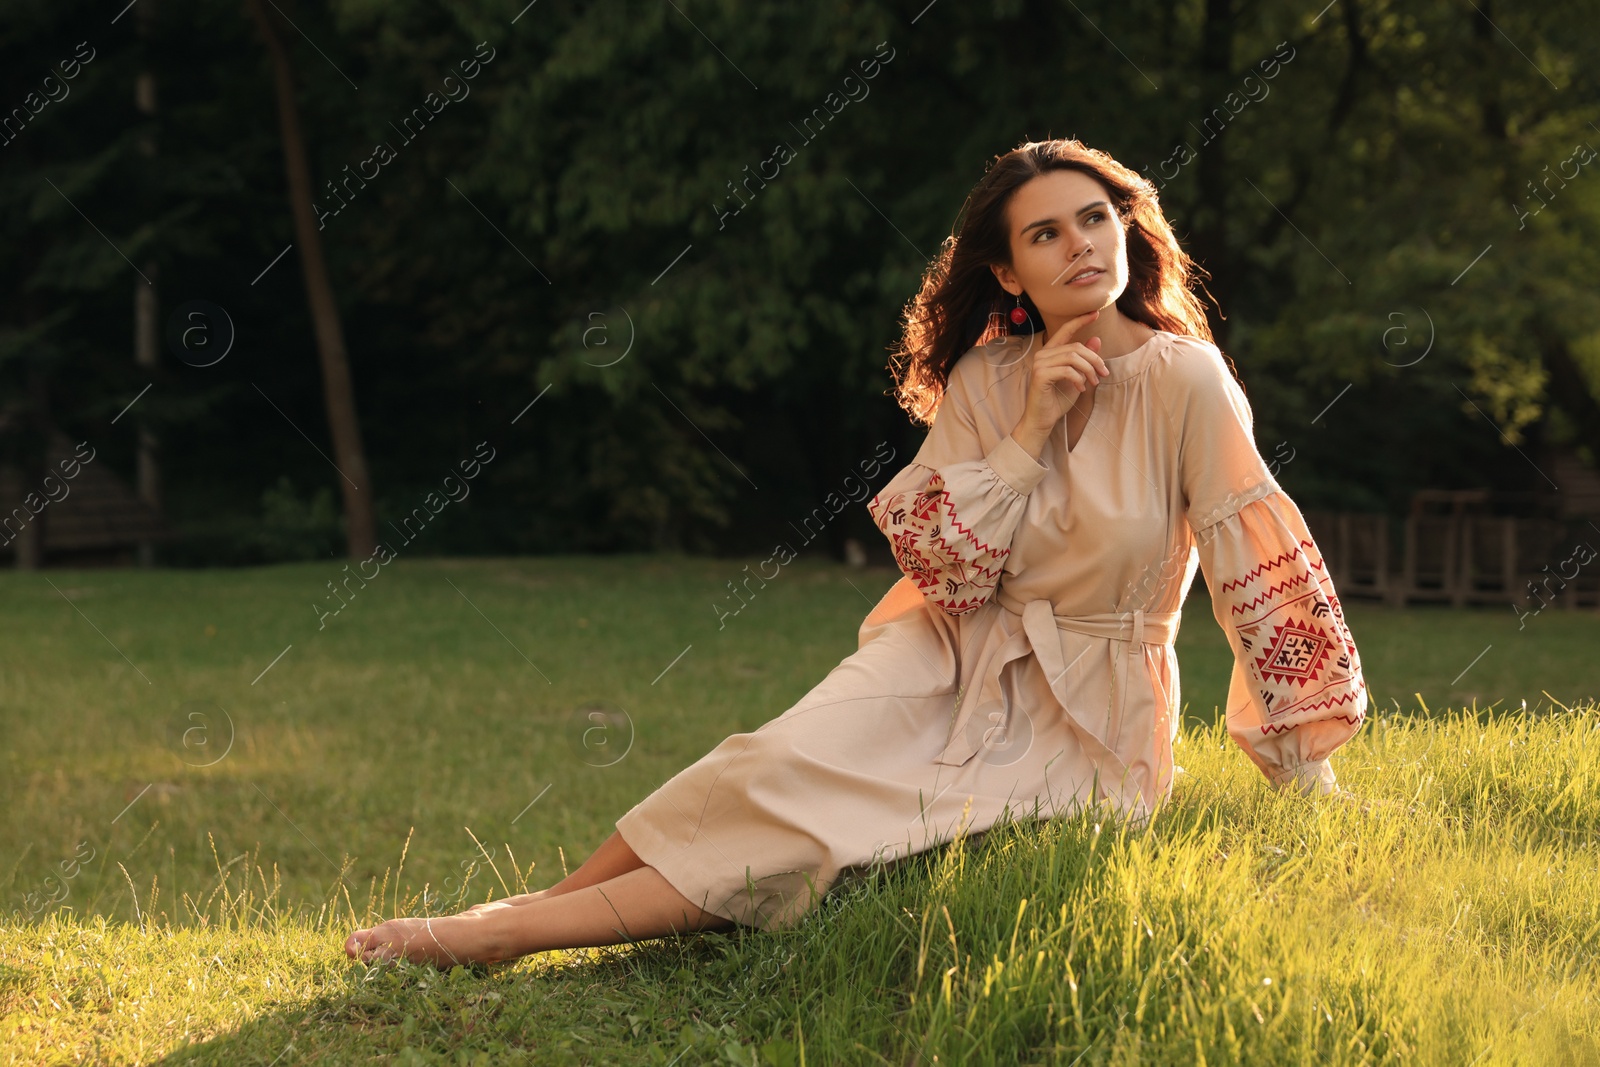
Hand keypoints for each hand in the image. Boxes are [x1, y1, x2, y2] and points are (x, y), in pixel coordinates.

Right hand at [1012, 308, 1108, 452]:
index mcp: (1050, 352)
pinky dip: (1079, 379)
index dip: (1080, 321)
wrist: (1042, 420)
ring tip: (1093, 383)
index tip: (1096, 313)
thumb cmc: (1058, 400)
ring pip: (1073, 357)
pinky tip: (1081, 389)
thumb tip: (1096, 339)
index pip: (1065, 330)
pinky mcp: (1041, 375)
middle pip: (1076, 347)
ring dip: (1089, 370)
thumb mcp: (1078, 377)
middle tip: (1104, 374)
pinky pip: (1067, 370)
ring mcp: (1040, 364)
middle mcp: (1042, 354)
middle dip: (1095, 360)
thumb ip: (1085, 360)